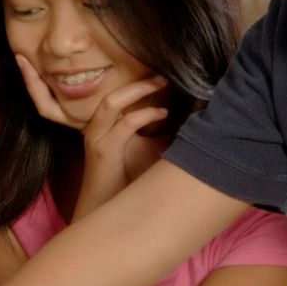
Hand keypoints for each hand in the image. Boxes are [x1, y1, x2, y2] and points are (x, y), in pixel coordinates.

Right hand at [72, 73, 171, 214]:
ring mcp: (97, 138)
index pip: (118, 97)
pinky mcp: (103, 150)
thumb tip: (189, 121)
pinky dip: (145, 115)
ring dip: (138, 90)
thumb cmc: (126, 183)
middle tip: (164, 76)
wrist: (103, 209)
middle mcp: (97, 129)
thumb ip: (160, 135)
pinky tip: (162, 114)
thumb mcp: (146, 153)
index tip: (164, 79)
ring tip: (161, 84)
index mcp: (104, 127)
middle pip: (113, 93)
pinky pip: (124, 124)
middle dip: (139, 82)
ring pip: (112, 102)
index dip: (139, 85)